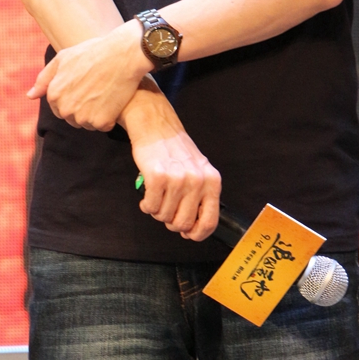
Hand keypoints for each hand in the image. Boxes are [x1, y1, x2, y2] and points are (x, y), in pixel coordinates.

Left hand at [27, 21, 151, 130]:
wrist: (123, 54)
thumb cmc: (94, 52)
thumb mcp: (64, 58)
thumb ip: (45, 78)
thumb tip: (30, 96)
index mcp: (54, 94)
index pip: (59, 107)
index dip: (73, 96)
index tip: (85, 85)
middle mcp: (65, 109)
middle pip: (72, 118)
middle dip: (83, 107)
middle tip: (96, 89)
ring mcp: (83, 117)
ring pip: (87, 124)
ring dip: (96, 113)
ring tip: (105, 93)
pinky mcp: (101, 122)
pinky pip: (104, 126)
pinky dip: (110, 117)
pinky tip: (114, 99)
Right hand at [120, 79, 220, 241]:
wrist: (156, 125)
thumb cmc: (176, 150)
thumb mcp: (199, 170)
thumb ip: (200, 197)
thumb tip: (192, 229)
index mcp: (212, 180)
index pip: (209, 221)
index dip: (196, 234)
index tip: (187, 234)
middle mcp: (197, 180)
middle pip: (184, 223)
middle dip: (172, 222)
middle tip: (167, 209)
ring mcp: (177, 179)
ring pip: (164, 217)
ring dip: (157, 211)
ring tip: (157, 196)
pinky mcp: (157, 177)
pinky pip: (150, 207)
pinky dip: (146, 205)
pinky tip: (147, 195)